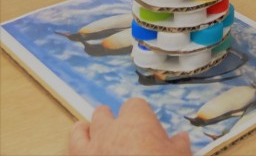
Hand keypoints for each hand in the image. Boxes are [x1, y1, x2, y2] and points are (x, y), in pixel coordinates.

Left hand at [69, 98, 190, 155]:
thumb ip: (178, 145)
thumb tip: (181, 138)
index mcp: (137, 120)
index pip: (135, 105)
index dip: (139, 116)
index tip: (146, 128)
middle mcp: (111, 129)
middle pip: (103, 113)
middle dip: (109, 120)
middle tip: (119, 134)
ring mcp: (92, 147)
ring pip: (81, 129)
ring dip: (87, 131)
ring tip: (93, 136)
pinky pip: (73, 147)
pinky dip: (78, 147)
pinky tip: (83, 150)